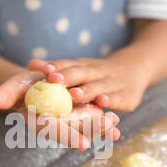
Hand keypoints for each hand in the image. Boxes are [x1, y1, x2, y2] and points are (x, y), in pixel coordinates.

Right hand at [0, 70, 119, 149]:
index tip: (83, 143)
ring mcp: (67, 121)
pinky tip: (116, 122)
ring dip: (101, 128)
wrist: (33, 86)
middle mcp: (54, 125)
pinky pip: (89, 120)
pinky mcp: (75, 116)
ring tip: (117, 127)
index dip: (66, 136)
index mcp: (39, 122)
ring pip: (84, 127)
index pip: (52, 131)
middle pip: (74, 132)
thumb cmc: (23, 86)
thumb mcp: (14, 85)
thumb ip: (6, 93)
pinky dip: (102, 121)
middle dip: (91, 132)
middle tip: (111, 131)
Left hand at [29, 56, 148, 111]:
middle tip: (53, 79)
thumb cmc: (98, 74)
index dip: (56, 67)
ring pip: (98, 87)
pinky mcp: (127, 96)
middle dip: (67, 77)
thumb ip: (58, 68)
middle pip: (81, 73)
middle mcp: (97, 72)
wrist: (136, 68)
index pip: (68, 65)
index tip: (42, 69)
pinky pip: (118, 99)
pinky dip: (111, 101)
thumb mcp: (81, 68)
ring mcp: (113, 83)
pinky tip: (103, 103)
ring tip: (74, 95)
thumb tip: (31, 64)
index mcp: (84, 66)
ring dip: (87, 91)